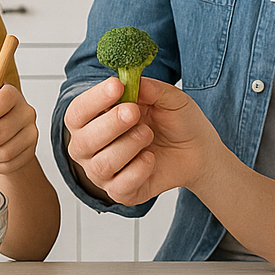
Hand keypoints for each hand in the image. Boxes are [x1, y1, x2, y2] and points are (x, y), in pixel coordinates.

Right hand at [63, 76, 218, 205]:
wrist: (196, 149)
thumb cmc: (173, 121)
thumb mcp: (169, 98)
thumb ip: (151, 89)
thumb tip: (132, 82)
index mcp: (92, 119)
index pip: (78, 112)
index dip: (93, 99)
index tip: (116, 86)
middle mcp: (90, 147)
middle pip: (84, 141)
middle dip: (110, 124)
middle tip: (134, 112)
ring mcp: (102, 172)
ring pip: (102, 164)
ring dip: (128, 146)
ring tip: (148, 135)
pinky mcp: (120, 192)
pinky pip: (120, 186)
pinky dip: (139, 170)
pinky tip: (151, 158)